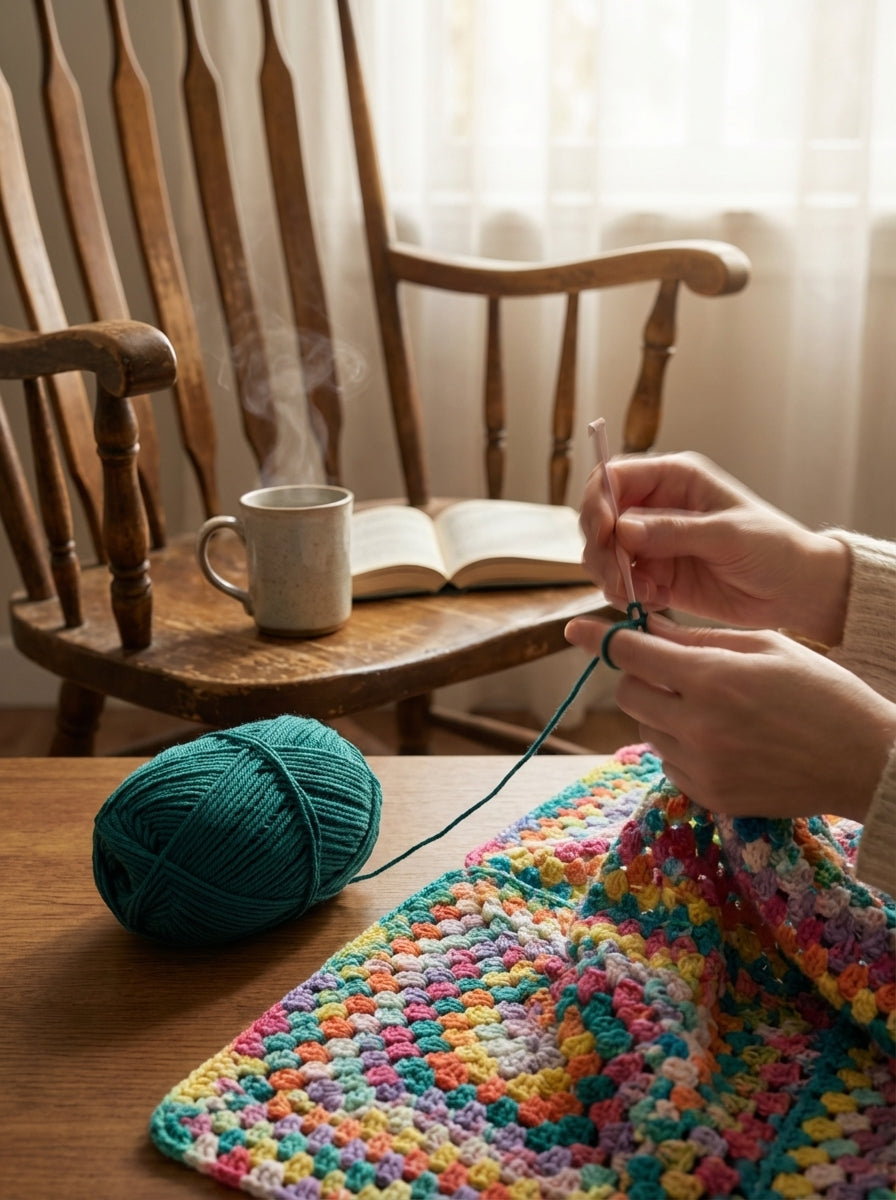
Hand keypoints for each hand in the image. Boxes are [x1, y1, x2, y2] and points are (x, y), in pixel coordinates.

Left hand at [564, 613, 895, 822]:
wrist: (863, 761)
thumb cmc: (820, 691)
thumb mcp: (763, 646)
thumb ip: (695, 639)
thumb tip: (641, 625)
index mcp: (711, 679)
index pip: (630, 654)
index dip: (599, 637)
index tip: (575, 629)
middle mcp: (697, 726)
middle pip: (628, 693)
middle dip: (640, 675)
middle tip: (671, 669)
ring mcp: (700, 766)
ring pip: (645, 728)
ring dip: (660, 710)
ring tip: (709, 705)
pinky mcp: (707, 794)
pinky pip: (667, 760)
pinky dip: (678, 744)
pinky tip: (719, 737)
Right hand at [579, 451, 850, 646]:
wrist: (795, 591)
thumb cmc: (773, 548)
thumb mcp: (726, 535)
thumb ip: (673, 531)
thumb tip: (622, 528)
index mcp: (674, 478)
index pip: (613, 477)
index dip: (598, 502)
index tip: (604, 533)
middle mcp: (656, 506)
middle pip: (599, 517)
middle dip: (600, 547)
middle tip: (617, 577)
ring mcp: (653, 543)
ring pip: (603, 553)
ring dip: (609, 575)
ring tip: (638, 594)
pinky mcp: (655, 576)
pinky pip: (620, 582)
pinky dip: (625, 594)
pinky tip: (650, 601)